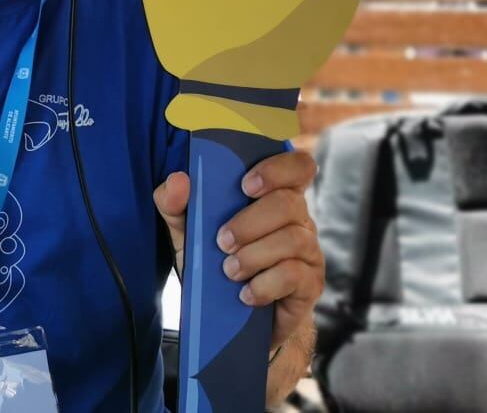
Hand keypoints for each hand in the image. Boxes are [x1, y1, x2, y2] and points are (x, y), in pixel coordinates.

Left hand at [153, 150, 323, 349]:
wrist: (233, 320)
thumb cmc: (216, 265)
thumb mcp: (188, 234)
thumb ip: (176, 205)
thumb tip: (177, 180)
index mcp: (275, 196)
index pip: (297, 166)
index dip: (277, 168)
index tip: (245, 185)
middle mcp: (298, 220)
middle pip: (288, 203)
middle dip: (250, 222)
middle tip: (222, 242)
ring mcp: (309, 252)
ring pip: (292, 239)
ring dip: (254, 255)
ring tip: (228, 270)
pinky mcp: (310, 284)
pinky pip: (294, 275)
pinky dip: (264, 284)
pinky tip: (245, 293)